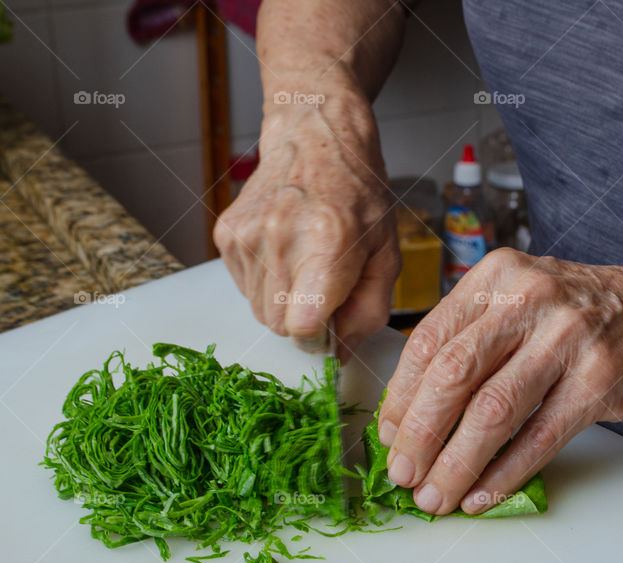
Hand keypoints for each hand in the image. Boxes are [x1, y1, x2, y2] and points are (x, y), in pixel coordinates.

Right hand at [213, 78, 399, 359]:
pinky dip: (266, 281)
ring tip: (306, 261)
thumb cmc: (359, 195)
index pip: (303, 327)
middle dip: (305, 318)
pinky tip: (286, 249)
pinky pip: (244, 287)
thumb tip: (342, 353)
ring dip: (285, 300)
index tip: (335, 318)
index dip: (321, 334)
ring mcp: (246, 236)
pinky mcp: (226, 235)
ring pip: (259, 310)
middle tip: (326, 284)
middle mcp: (279, 239)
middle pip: (279, 325)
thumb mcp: (386, 252)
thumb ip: (370, 309)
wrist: (315, 138)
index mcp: (327, 244)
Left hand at [377, 248, 622, 514]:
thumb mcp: (525, 295)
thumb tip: (415, 407)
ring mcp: (567, 338)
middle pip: (453, 375)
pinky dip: (504, 474)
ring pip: (492, 412)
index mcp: (498, 275)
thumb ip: (475, 333)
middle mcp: (529, 298)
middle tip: (402, 474)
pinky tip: (482, 494)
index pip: (429, 339)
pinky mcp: (598, 381)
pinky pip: (538, 438)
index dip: (401, 396)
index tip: (388, 435)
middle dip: (419, 435)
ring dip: (456, 464)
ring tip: (436, 496)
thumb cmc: (589, 312)